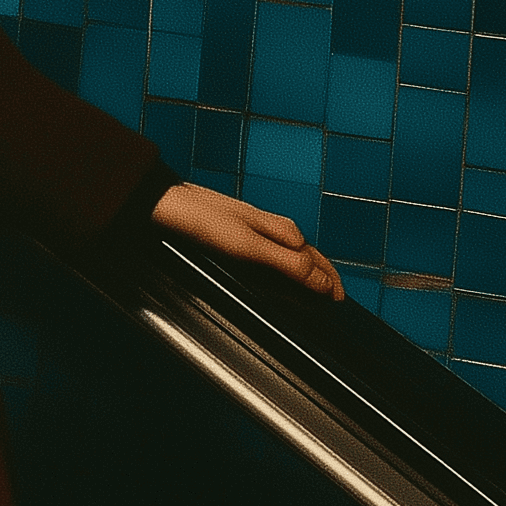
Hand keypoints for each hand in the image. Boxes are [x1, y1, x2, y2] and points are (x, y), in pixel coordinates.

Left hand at [150, 181, 344, 301]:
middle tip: (334, 299)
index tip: (340, 302)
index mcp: (282, 230)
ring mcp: (255, 227)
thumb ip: (287, 264)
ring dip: (305, 271)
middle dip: (323, 276)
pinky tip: (276, 273)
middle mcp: (273, 226)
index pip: (318, 260)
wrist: (165, 203)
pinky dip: (283, 266)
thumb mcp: (249, 248)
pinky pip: (272, 251)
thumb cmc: (203, 221)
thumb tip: (324, 282)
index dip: (330, 281)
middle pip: (308, 254)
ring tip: (312, 289)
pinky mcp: (238, 232)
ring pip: (291, 252)